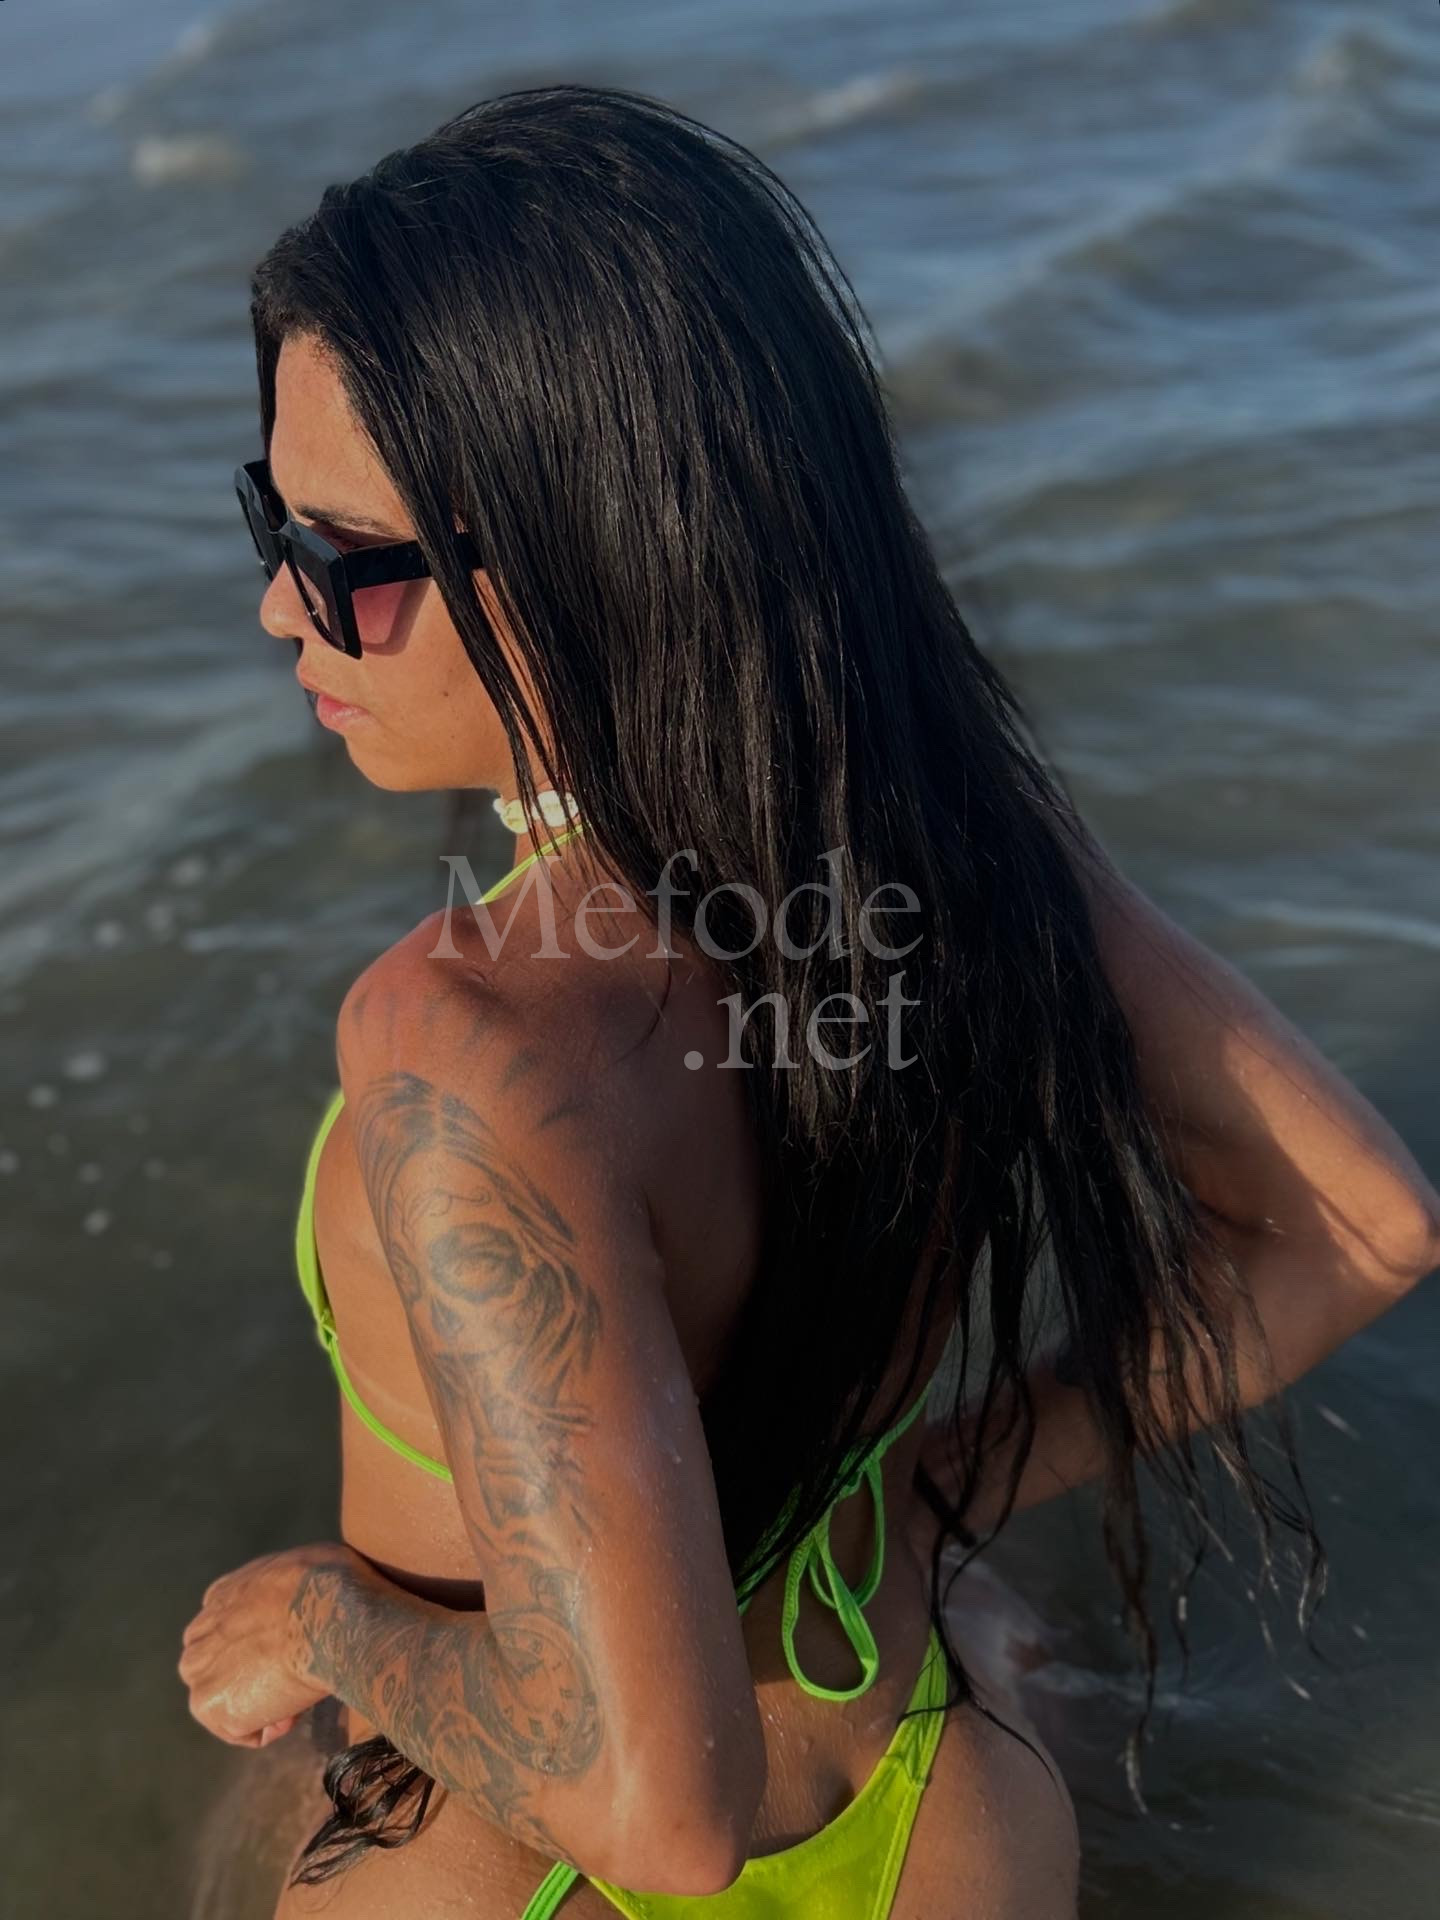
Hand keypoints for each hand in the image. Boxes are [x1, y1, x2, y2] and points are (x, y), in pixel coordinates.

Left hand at [178, 1539, 363, 1748]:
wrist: (326, 1617)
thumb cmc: (329, 1583)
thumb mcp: (303, 1563)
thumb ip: (281, 1586)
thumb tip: (299, 1596)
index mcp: (220, 1596)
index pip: (225, 1631)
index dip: (257, 1648)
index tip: (290, 1651)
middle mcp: (198, 1632)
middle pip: (216, 1667)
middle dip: (249, 1679)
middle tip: (293, 1679)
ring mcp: (198, 1671)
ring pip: (227, 1700)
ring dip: (260, 1705)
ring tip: (297, 1695)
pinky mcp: (208, 1706)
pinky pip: (243, 1730)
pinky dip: (271, 1727)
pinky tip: (293, 1710)